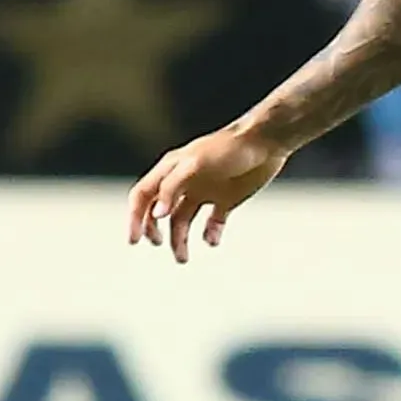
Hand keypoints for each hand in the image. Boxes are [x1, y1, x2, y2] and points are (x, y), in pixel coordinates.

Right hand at [125, 124, 288, 261]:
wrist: (266, 142)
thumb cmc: (228, 148)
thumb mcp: (195, 164)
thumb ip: (172, 187)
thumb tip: (156, 215)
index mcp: (172, 169)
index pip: (143, 195)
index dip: (135, 217)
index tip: (134, 240)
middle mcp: (185, 182)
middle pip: (160, 212)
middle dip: (154, 231)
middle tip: (160, 244)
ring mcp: (205, 192)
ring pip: (183, 222)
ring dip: (180, 240)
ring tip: (183, 258)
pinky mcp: (226, 200)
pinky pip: (212, 224)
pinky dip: (209, 235)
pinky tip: (212, 239)